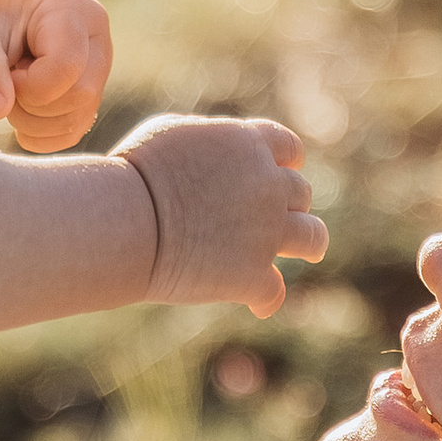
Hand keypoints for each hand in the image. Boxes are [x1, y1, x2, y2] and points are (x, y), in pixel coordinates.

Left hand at [0, 0, 114, 154]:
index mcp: (73, 11)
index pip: (67, 67)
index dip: (29, 86)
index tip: (4, 71)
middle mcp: (96, 41)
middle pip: (80, 95)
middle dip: (32, 104)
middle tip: (5, 83)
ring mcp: (97, 71)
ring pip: (76, 120)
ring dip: (31, 122)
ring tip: (10, 91)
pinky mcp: (88, 97)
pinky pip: (71, 134)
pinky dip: (38, 136)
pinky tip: (18, 110)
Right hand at [112, 111, 328, 313]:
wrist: (129, 221)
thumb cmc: (135, 174)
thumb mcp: (171, 135)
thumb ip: (207, 139)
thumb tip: (215, 152)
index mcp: (249, 146)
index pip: (289, 148)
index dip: (287, 162)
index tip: (283, 170)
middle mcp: (268, 186)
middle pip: (300, 193)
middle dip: (289, 203)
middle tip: (274, 216)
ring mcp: (266, 232)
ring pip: (313, 237)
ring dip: (309, 242)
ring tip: (307, 251)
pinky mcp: (253, 275)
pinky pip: (274, 292)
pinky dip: (265, 299)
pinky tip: (258, 305)